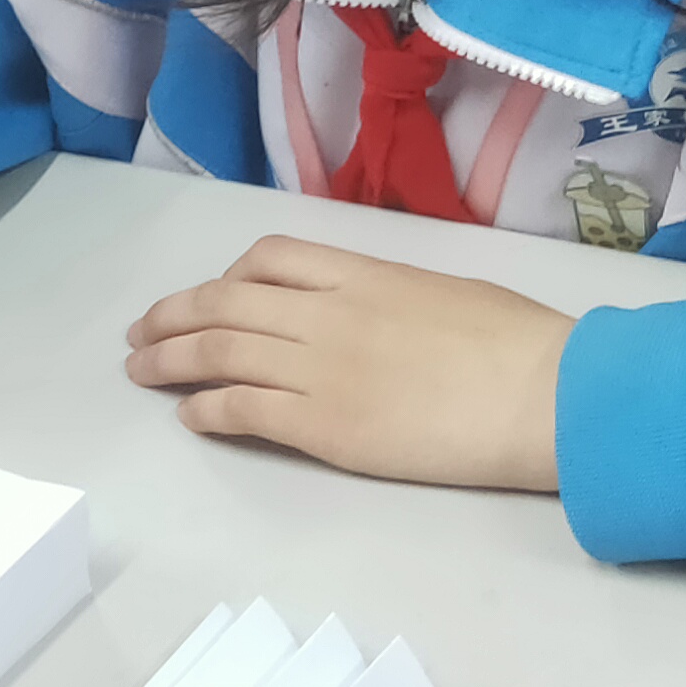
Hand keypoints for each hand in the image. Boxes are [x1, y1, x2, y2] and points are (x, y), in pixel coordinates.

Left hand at [123, 236, 573, 490]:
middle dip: (173, 316)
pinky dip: (205, 410)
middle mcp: (326, 313)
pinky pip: (240, 409)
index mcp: (361, 272)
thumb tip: (375, 314)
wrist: (544, 393)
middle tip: (143, 332)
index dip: (227, 278)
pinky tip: (190, 417)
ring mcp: (319, 368)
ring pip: (217, 353)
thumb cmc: (520, 343)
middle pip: (223, 304)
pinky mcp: (322, 426)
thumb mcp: (446, 291)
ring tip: (141, 371)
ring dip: (168, 361)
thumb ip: (391, 297)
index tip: (212, 296)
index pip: (268, 260)